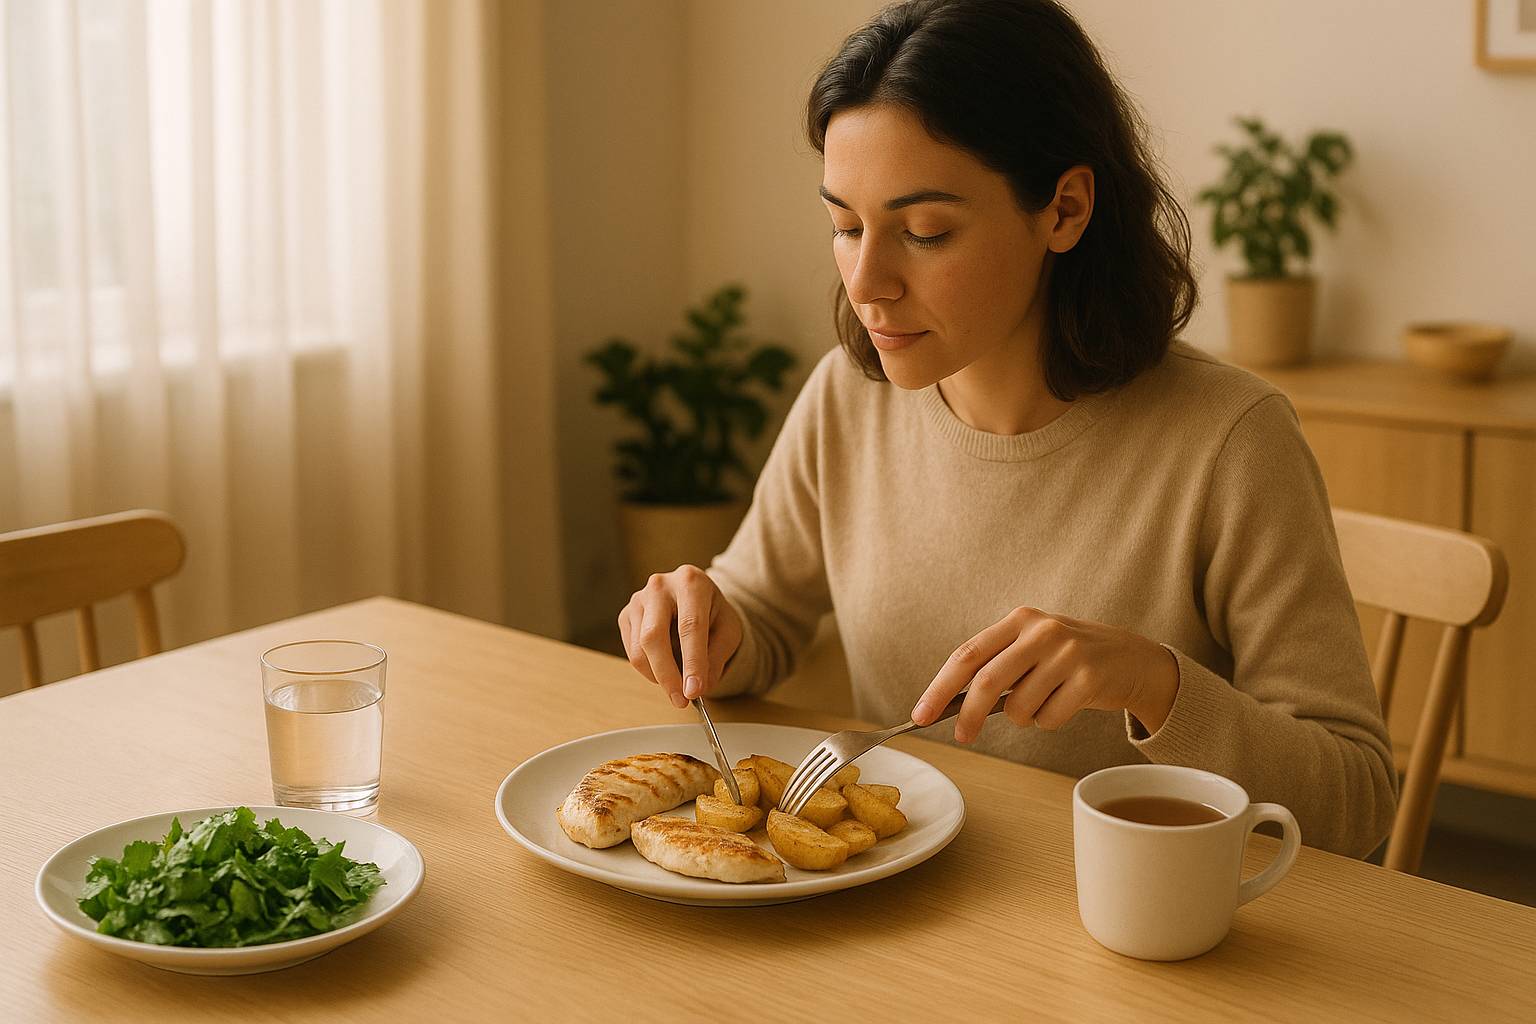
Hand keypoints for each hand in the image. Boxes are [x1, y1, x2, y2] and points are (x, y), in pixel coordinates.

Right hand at [617, 565, 742, 708]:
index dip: (692, 662)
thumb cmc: (713, 613)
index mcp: (691, 582)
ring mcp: (638, 599)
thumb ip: (715, 658)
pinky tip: (666, 667)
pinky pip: (632, 652)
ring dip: (658, 676)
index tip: (694, 691)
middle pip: (654, 636)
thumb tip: (695, 688)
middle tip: (681, 700)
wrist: (696, 598)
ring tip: (678, 684)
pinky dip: (649, 669)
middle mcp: (660, 585)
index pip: (690, 626)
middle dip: (667, 675)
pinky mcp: (626, 615)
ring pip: (639, 649)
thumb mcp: (728, 632)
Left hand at [910, 607, 1178, 741]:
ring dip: (1023, 718)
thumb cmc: (1070, 659)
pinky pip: (1048, 719)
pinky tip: (1067, 703)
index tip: (920, 715)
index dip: (939, 687)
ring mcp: (1068, 653)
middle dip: (968, 715)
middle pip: (987, 681)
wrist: (1133, 660)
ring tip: (1044, 701)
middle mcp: (1042, 631)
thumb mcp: (1032, 647)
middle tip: (962, 736)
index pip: (967, 655)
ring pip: (1019, 707)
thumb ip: (996, 666)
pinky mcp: (1090, 678)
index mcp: (1019, 620)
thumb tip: (948, 704)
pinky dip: (1048, 722)